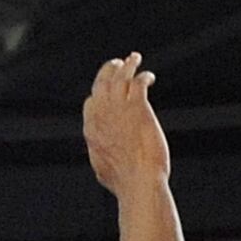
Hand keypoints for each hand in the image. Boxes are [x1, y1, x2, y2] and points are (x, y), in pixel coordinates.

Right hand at [82, 54, 170, 192]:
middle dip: (109, 70)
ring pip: (120, 77)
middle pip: (102, 83)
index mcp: (92, 129)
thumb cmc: (124, 181)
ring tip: (134, 58)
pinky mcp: (138, 107)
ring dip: (127, 65)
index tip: (106, 90)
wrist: (138, 181)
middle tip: (118, 64)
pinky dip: (143, 77)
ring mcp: (119, 108)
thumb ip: (101, 156)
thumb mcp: (102, 168)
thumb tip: (102, 160)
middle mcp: (102, 114)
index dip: (99, 93)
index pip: (91, 102)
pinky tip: (150, 77)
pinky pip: (138, 83)